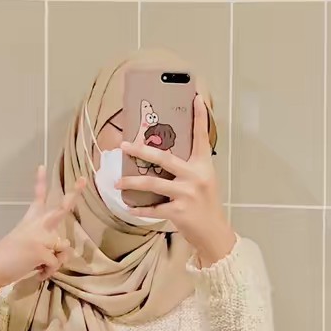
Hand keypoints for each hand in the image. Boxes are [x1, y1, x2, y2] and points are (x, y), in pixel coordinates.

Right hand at [0, 166, 85, 294]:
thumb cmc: (9, 259)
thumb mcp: (30, 247)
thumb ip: (49, 246)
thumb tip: (65, 251)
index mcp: (30, 220)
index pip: (37, 198)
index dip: (40, 181)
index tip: (42, 166)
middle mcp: (37, 224)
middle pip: (61, 209)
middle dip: (74, 195)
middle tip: (83, 180)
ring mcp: (40, 236)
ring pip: (63, 247)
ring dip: (56, 261)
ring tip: (39, 265)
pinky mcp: (41, 250)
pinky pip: (56, 263)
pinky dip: (48, 272)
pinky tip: (36, 272)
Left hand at [116, 95, 235, 266]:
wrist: (213, 233)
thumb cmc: (205, 205)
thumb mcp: (203, 181)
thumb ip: (188, 168)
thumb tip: (161, 155)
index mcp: (203, 166)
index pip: (201, 137)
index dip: (199, 117)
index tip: (195, 97)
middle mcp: (196, 177)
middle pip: (164, 158)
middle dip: (141, 150)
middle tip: (124, 145)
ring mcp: (187, 194)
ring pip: (152, 183)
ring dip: (131, 183)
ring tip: (117, 182)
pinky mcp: (178, 211)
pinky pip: (153, 208)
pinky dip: (139, 209)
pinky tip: (128, 207)